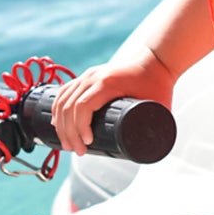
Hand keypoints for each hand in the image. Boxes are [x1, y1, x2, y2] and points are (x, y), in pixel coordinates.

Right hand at [50, 49, 177, 152]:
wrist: (155, 61)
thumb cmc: (157, 83)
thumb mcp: (157, 106)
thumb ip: (154, 128)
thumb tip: (148, 152)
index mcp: (108, 83)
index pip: (83, 106)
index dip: (80, 127)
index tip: (87, 143)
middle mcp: (94, 77)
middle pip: (69, 106)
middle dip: (69, 132)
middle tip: (77, 151)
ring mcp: (88, 75)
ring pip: (63, 100)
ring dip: (61, 124)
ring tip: (67, 144)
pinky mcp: (87, 77)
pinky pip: (65, 92)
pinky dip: (58, 108)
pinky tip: (56, 122)